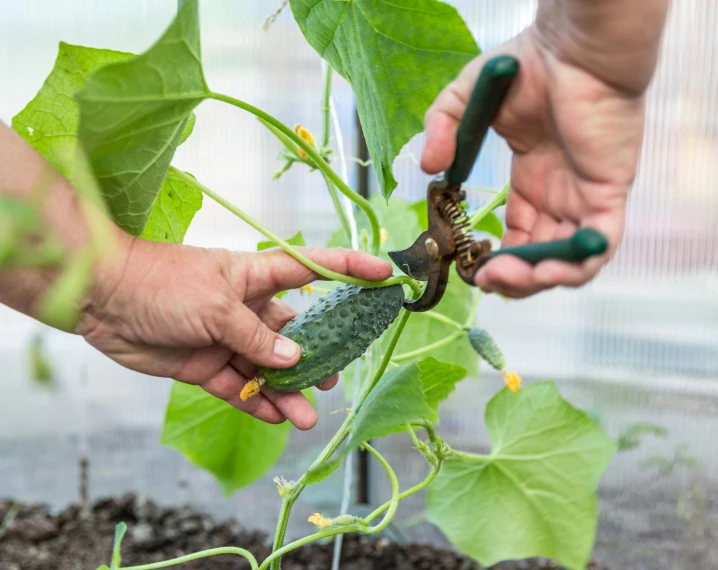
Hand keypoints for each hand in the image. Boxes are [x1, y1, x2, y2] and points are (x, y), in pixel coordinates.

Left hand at [78, 234, 392, 429]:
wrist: (103, 300)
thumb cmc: (162, 283)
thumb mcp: (216, 306)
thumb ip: (256, 337)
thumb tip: (294, 361)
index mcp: (257, 277)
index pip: (314, 268)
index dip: (351, 269)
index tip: (385, 276)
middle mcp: (249, 307)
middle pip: (295, 333)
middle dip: (318, 355)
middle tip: (335, 378)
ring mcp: (229, 338)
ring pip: (270, 368)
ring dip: (288, 390)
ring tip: (306, 416)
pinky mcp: (208, 365)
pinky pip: (241, 387)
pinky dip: (257, 403)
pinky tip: (275, 417)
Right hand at [421, 18, 661, 297]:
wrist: (572, 45)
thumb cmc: (527, 65)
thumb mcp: (465, 100)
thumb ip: (442, 131)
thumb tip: (429, 167)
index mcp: (535, 181)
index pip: (520, 236)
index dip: (498, 259)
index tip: (472, 268)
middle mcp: (562, 196)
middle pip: (541, 257)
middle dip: (514, 279)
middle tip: (485, 280)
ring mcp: (586, 197)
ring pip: (570, 261)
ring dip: (537, 280)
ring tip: (503, 277)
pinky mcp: (609, 192)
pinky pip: (599, 244)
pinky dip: (574, 266)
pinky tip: (542, 270)